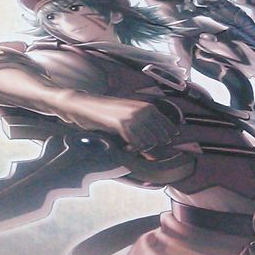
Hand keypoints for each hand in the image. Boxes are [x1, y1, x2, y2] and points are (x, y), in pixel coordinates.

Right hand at [62, 94, 176, 150]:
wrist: (85, 106)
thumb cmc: (106, 112)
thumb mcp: (129, 114)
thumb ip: (145, 125)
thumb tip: (160, 144)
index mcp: (149, 107)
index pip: (168, 127)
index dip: (164, 139)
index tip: (151, 143)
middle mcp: (144, 110)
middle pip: (160, 137)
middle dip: (151, 145)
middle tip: (137, 145)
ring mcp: (134, 117)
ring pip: (149, 142)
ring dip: (140, 148)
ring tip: (129, 145)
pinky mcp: (123, 124)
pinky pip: (136, 144)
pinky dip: (131, 149)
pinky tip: (125, 147)